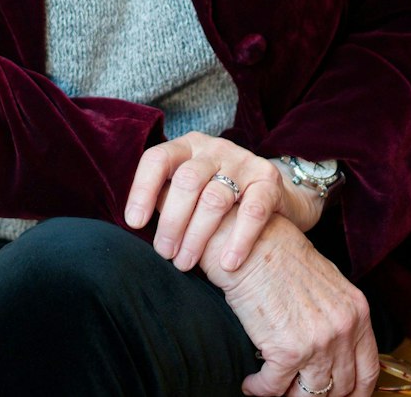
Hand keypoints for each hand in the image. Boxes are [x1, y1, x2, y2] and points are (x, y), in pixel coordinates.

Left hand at [125, 133, 323, 273]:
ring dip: (197, 236)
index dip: (142, 190)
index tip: (134, 223)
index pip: (157, 159)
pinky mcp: (268, 180)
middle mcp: (214, 149)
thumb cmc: (218, 201)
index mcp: (187, 147)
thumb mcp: (189, 191)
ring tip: (186, 264)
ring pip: (215, 198)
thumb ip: (165, 198)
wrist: (276, 196)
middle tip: (165, 253)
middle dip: (171, 221)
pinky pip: (253, 210)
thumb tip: (134, 224)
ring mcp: (243, 162)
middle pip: (186, 181)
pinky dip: (239, 239)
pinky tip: (228, 263)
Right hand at [199, 214, 378, 396]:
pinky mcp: (287, 351)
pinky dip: (259, 389)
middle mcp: (343, 330)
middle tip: (299, 395)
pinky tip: (251, 383)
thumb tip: (334, 349)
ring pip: (310, 395)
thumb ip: (338, 317)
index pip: (369, 369)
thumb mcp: (327, 285)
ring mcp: (318, 343)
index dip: (358, 393)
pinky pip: (274, 387)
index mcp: (358, 313)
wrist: (251, 243)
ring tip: (273, 388)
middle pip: (341, 388)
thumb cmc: (281, 259)